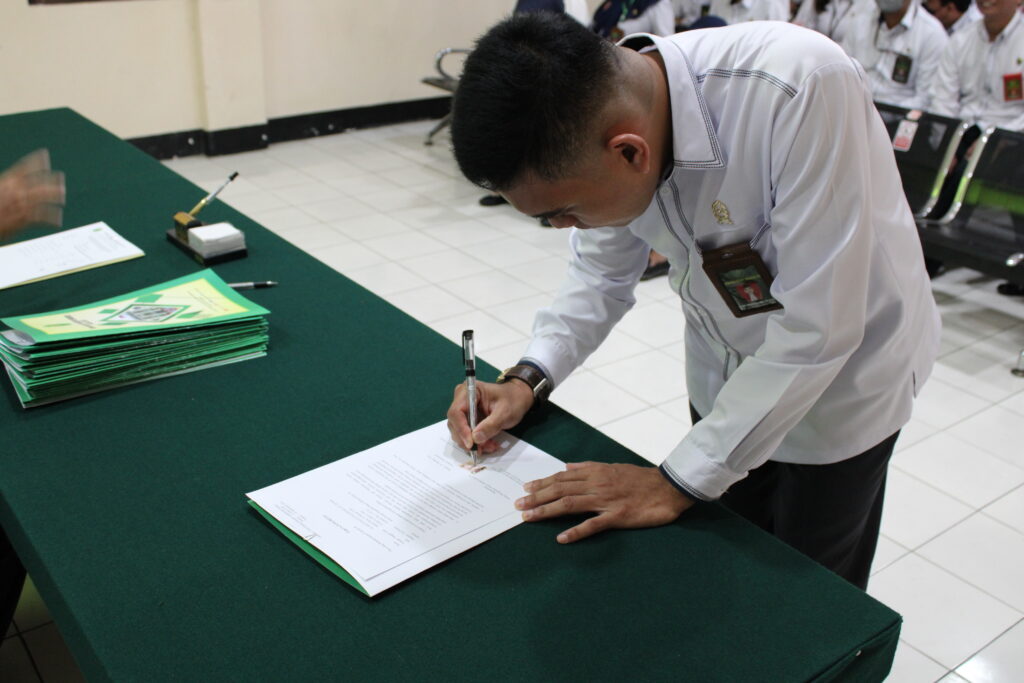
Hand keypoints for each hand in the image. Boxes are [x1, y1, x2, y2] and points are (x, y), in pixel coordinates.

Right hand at [0, 149, 65, 239]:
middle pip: (38, 180)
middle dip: (51, 178)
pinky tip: (57, 221)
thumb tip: (14, 181)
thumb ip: (7, 185)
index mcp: (6, 181)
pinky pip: (43, 217)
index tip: (44, 153)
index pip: (24, 166)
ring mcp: (21, 204)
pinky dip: (52, 219)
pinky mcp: (24, 219)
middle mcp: (15, 191)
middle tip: (60, 176)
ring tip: (62, 197)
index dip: (35, 159)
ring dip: (54, 196)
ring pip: (43, 197)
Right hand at [446, 379, 533, 452]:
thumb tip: (476, 438)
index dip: (461, 429)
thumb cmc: (513, 400)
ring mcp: (464, 409)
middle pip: (455, 423)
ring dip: (473, 442)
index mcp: (469, 391)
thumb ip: (491, 425)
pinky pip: (466, 433)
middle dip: (467, 439)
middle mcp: (462, 399)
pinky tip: (488, 444)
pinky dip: (476, 441)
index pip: (456, 412)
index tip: (471, 443)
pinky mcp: (467, 419)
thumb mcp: (505, 412)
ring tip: (490, 446)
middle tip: (481, 449)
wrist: (518, 399)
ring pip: (459, 431)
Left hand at [515, 462, 693, 542]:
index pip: (562, 478)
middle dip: (537, 497)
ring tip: (529, 517)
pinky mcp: (618, 516)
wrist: (668, 487)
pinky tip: (562, 538)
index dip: (542, 483)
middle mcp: (597, 485)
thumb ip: (588, 468)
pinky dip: (576, 531)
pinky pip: (594, 525)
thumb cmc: (640, 478)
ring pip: (571, 504)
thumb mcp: (612, 467)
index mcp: (595, 473)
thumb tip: (567, 467)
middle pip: (561, 490)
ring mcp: (606, 501)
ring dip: (547, 511)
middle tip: (518, 506)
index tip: (525, 489)